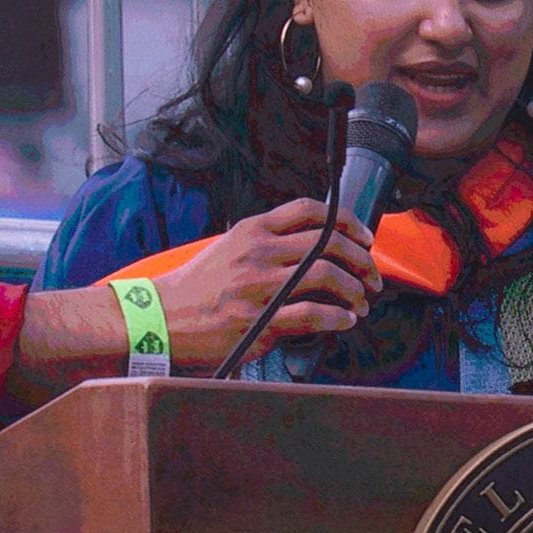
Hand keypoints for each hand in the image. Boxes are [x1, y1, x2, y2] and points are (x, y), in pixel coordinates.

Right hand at [153, 197, 380, 367]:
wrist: (160, 317)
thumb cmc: (197, 288)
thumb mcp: (230, 249)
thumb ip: (267, 244)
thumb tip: (313, 252)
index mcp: (253, 230)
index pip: (310, 211)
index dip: (347, 221)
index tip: (364, 237)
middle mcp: (258, 251)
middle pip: (328, 242)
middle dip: (361, 259)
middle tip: (372, 275)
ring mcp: (260, 286)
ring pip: (326, 276)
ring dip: (355, 290)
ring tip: (362, 302)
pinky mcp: (260, 319)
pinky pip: (313, 314)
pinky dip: (338, 317)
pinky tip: (345, 320)